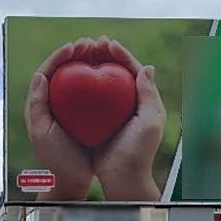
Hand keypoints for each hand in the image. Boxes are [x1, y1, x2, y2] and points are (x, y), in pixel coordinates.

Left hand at [24, 38, 95, 201]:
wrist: (70, 181)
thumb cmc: (56, 159)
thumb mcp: (43, 133)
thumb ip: (37, 105)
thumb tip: (40, 75)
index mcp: (39, 105)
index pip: (46, 72)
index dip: (59, 56)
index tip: (75, 47)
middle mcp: (53, 103)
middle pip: (62, 70)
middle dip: (75, 53)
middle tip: (91, 43)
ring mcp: (68, 109)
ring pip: (77, 78)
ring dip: (88, 61)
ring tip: (101, 50)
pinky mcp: (83, 115)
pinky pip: (91, 92)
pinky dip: (100, 79)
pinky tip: (112, 72)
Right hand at [91, 37, 165, 201]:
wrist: (122, 177)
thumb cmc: (138, 151)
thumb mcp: (150, 121)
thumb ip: (149, 95)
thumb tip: (147, 67)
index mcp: (143, 100)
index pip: (133, 69)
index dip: (121, 54)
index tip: (108, 44)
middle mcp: (128, 103)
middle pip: (116, 72)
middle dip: (105, 55)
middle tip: (92, 43)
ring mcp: (111, 112)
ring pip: (101, 82)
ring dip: (92, 66)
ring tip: (81, 53)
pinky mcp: (97, 121)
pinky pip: (88, 99)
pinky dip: (80, 86)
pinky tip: (70, 78)